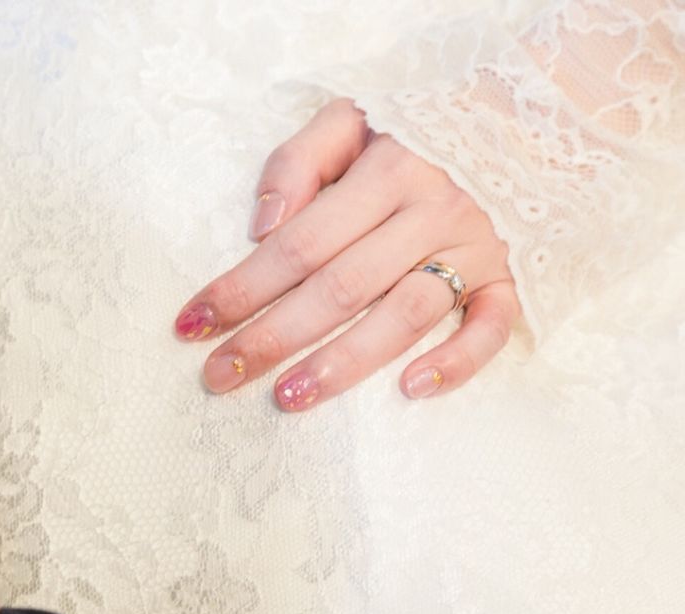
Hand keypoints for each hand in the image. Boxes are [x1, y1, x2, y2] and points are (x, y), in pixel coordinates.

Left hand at [173, 98, 520, 408]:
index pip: (297, 244)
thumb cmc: (418, 125)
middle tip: (219, 376)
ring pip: (404, 316)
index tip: (192, 324)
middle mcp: (431, 212)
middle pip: (339, 289)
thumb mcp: (351, 117)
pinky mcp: (509, 277)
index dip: (241, 287)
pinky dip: (458, 361)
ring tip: (289, 397)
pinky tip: (411, 390)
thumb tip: (260, 229)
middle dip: (272, 337)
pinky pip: (490, 326)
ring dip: (345, 362)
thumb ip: (298, 161)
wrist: (528, 110)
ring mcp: (475, 248)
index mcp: (387, 171)